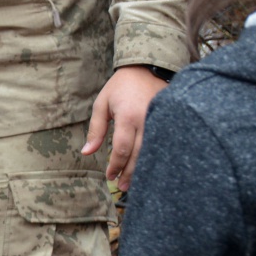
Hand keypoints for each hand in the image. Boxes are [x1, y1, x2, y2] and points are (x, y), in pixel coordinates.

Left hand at [82, 65, 168, 189]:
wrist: (147, 68)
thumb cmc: (121, 86)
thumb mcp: (102, 104)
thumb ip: (96, 130)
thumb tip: (86, 153)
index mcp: (128, 117)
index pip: (122, 149)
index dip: (115, 166)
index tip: (110, 176)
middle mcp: (147, 122)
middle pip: (139, 156)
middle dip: (129, 173)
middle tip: (122, 187)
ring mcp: (161, 123)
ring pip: (152, 153)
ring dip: (142, 170)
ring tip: (134, 183)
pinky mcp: (169, 122)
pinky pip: (162, 145)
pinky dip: (155, 158)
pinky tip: (149, 167)